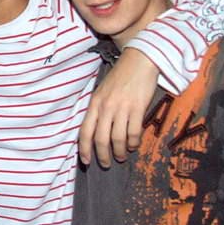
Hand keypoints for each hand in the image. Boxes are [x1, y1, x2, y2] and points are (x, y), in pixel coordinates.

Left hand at [79, 48, 157, 166]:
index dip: (84, 149)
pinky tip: (132, 145)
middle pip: (101, 139)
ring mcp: (122, 108)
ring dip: (119, 151)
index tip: (86, 161)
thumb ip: (98, 109)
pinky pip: (134, 132)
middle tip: (106, 164)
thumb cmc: (120, 77)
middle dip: (103, 155)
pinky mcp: (138, 108)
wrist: (139, 60)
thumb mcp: (101, 91)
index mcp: (94, 103)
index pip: (84, 131)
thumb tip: (97, 130)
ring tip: (121, 157)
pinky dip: (133, 142)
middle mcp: (106, 107)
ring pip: (117, 138)